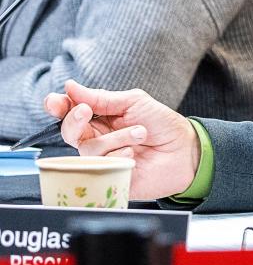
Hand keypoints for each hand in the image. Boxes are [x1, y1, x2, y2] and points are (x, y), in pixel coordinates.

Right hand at [44, 80, 200, 200]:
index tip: (55, 101)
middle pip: (70, 132)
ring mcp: (103, 159)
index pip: (70, 112)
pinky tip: (135, 154)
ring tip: (141, 133)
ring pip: (89, 148)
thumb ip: (102, 98)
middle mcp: (97, 139)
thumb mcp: (134, 102)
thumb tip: (70, 87)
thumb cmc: (162, 124)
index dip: (58, 106)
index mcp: (100, 118)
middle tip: (86, 111)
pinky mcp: (110, 177)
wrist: (186, 150)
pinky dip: (119, 155)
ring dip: (116, 137)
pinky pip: (102, 167)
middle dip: (75, 120)